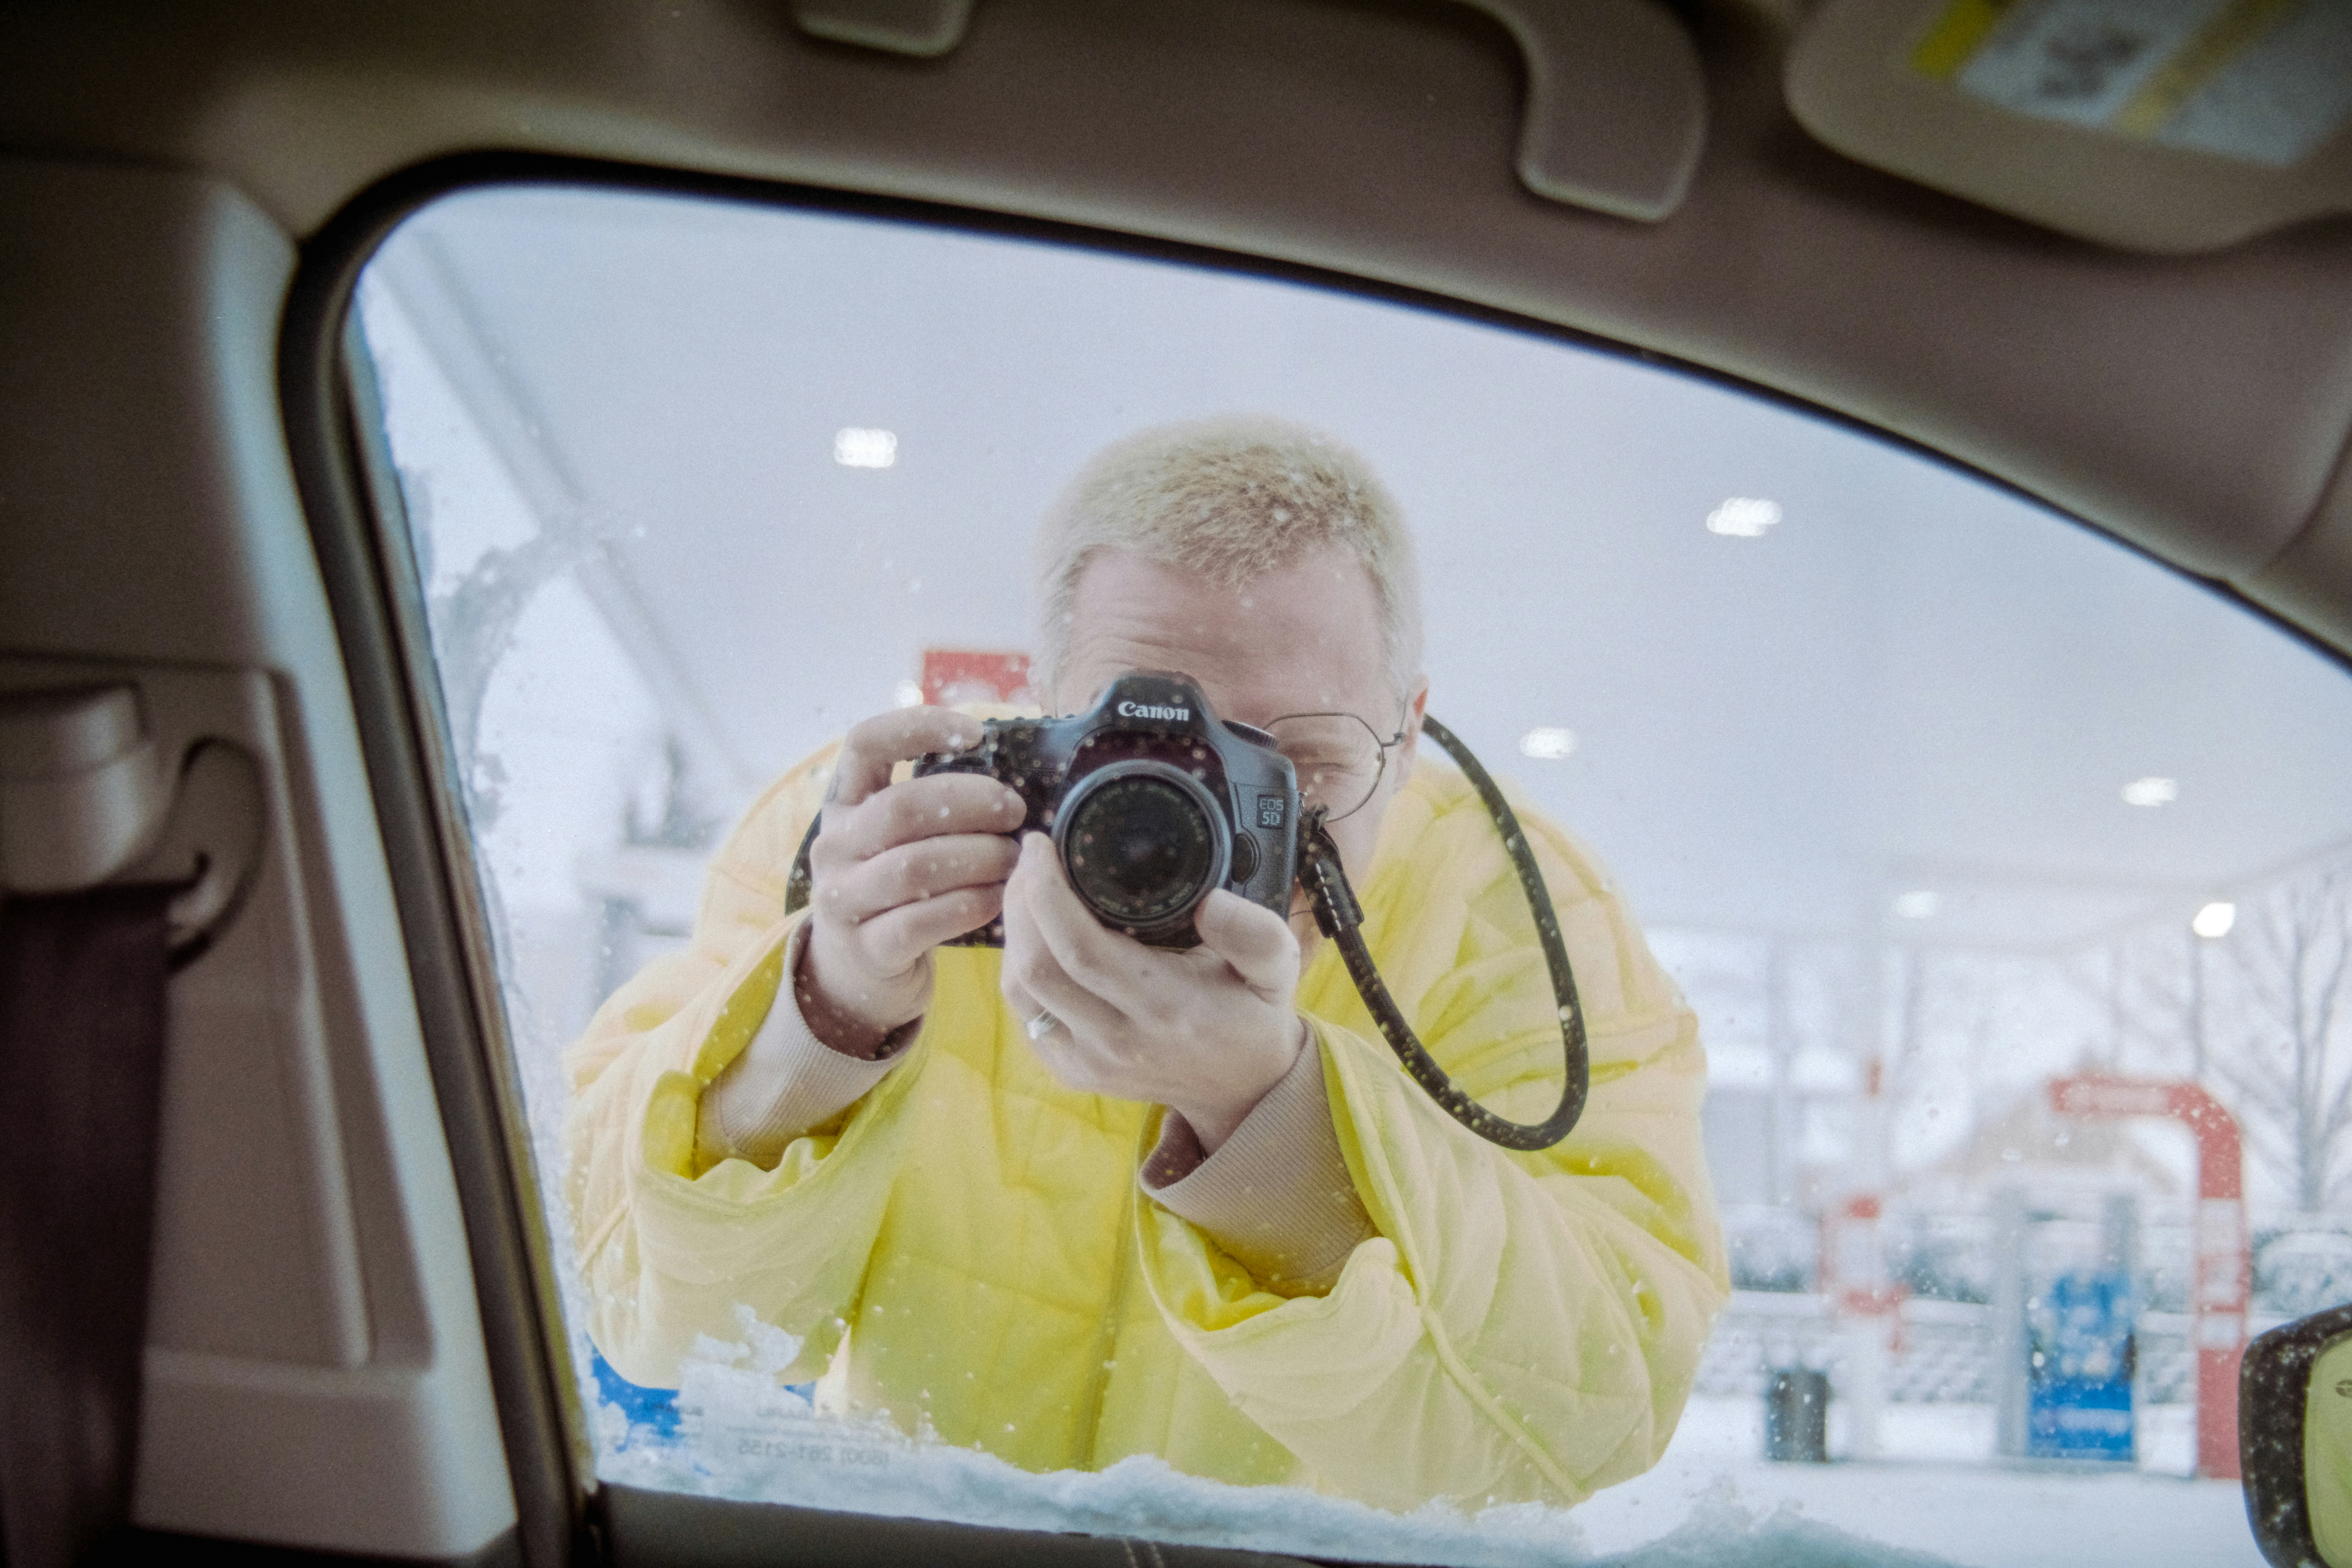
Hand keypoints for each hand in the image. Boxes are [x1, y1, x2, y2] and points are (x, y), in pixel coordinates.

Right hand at [799, 708, 1025, 1055]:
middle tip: (1016, 810)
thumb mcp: (898, 837)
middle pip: (900, 808)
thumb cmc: (898, 886)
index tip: (977, 733)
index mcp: (842, 805)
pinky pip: (921, 921)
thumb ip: (934, 804)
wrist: (857, 968)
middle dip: (970, 803)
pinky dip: (968, 905)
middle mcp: (832, 847)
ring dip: (978, 858)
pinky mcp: (865, 948)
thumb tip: (1017, 773)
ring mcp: (843, 900)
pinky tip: (998, 898)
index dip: (918, 726)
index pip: (864, 743)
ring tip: (1015, 858)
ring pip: (914, 867)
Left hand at [999, 833, 1305, 1152]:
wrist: (1242, 1088)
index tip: (1041, 843)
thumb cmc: (1252, 1014)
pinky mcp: (1072, 1071)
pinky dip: (1019, 967)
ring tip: (1028, 889)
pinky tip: (1033, 935)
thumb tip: (1210, 902)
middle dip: (1020, 901)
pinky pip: (1025, 1015)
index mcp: (1164, 1007)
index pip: (1080, 948)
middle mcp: (1117, 1041)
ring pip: (1020, 992)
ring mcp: (1088, 1062)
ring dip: (1013, 933)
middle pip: (1035, 967)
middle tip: (1031, 857)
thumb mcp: (1277, 969)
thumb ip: (1256, 933)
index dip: (1046, 891)